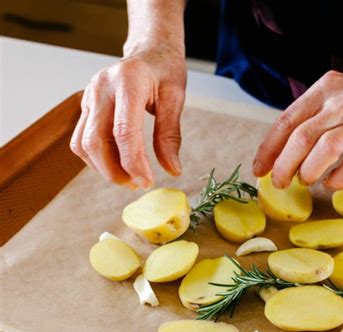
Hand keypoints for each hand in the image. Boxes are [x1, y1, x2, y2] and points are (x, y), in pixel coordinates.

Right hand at [70, 43, 185, 188]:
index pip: (123, 132)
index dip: (133, 163)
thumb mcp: (175, 98)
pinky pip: (81, 139)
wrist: (148, 50)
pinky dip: (96, 158)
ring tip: (128, 177)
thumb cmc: (164, 70)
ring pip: (82, 144)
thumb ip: (170, 135)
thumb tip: (172, 171)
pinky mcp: (86, 105)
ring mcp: (89, 96)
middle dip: (114, 171)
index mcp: (127, 82)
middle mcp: (101, 88)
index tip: (147, 182)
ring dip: (103, 168)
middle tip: (137, 184)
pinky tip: (116, 163)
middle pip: (95, 142)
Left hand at [253, 68, 342, 189]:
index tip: (259, 169)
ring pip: (325, 149)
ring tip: (304, 181)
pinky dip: (338, 179)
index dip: (269, 149)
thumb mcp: (339, 93)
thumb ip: (313, 116)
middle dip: (283, 165)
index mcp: (326, 89)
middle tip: (279, 183)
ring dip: (308, 172)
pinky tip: (331, 183)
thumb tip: (281, 150)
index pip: (287, 121)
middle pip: (301, 137)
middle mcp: (342, 101)